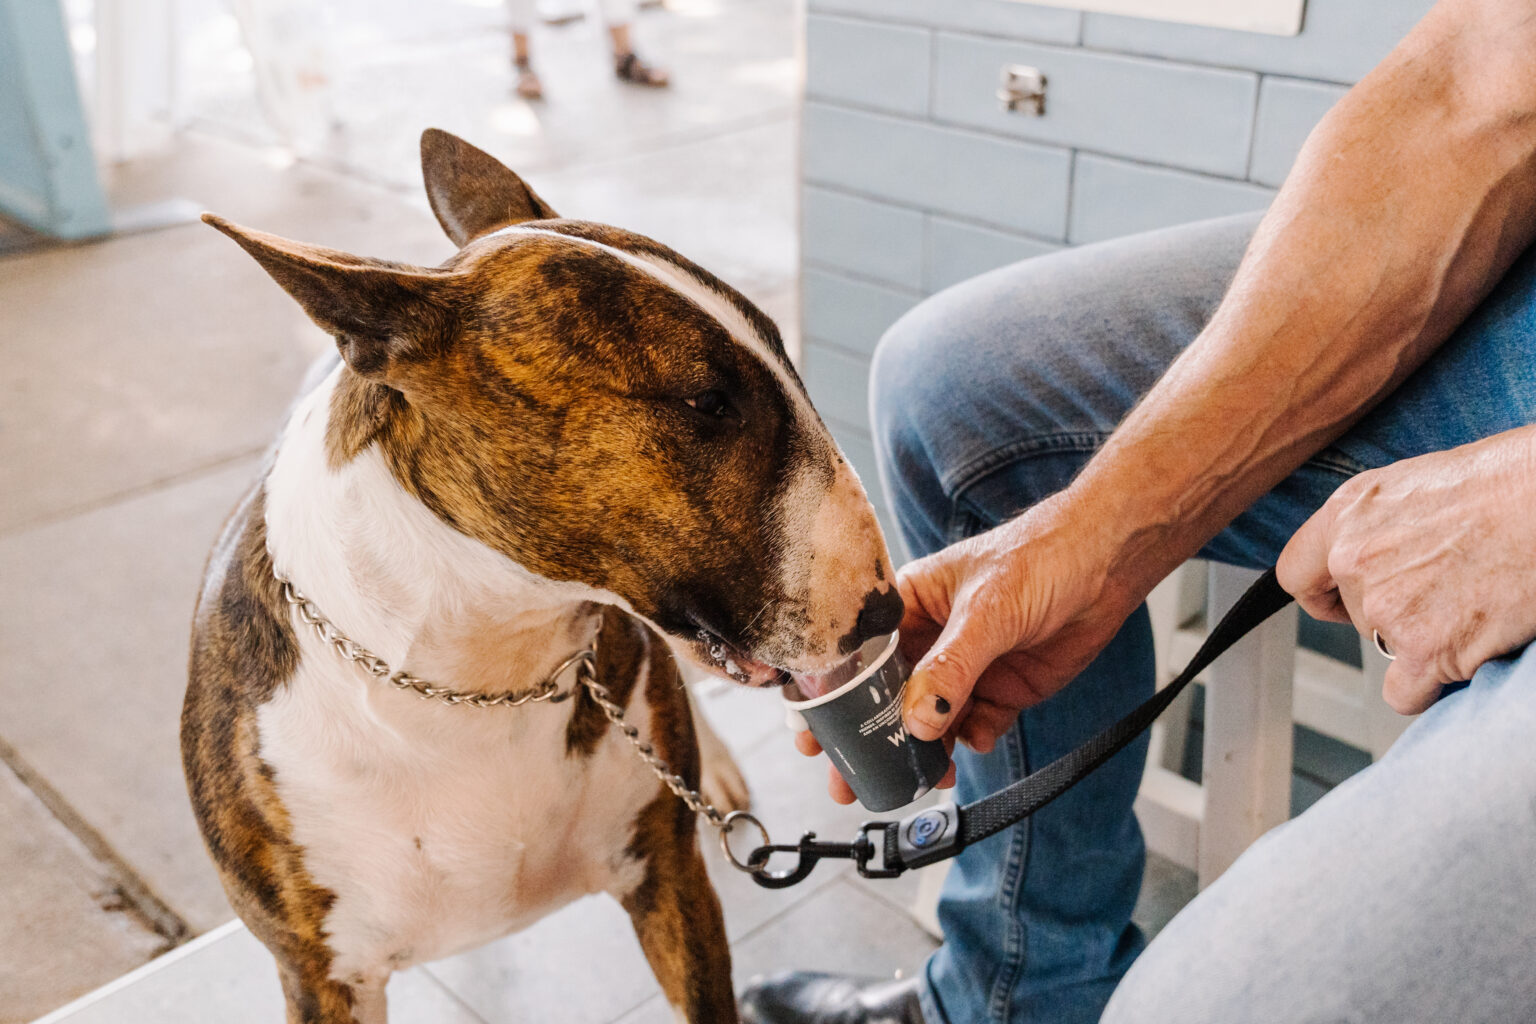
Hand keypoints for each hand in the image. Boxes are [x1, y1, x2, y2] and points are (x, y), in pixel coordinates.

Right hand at [796, 490, 1138, 802]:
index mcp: (907, 605)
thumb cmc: (1040, 556)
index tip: (813, 738)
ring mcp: (964, 667)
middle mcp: (929, 638)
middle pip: (885, 698)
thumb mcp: (986, 611)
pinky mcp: (1000, 689)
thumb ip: (950, 668)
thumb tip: (918, 722)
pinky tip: (976, 738)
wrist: (1109, 561)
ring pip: (928, 721)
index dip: (831, 698)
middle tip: (850, 782)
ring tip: (923, 776)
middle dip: (869, 740)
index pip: (856, 656)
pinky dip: (970, 741)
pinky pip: (972, 727)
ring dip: (922, 750)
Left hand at [1277, 426, 1535, 713]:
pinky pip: (1406, 693)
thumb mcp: (1423, 483)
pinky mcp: (1425, 649)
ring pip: (1388, 649)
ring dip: (1424, 640)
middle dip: (1397, 612)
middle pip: (1357, 615)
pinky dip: (1433, 685)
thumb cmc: (1510, 480)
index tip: (1341, 603)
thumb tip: (1387, 553)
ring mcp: (1387, 607)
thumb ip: (1386, 525)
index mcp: (1348, 514)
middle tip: (1451, 589)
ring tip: (1474, 604)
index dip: (1323, 595)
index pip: (1297, 574)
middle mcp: (1354, 560)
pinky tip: (1466, 656)